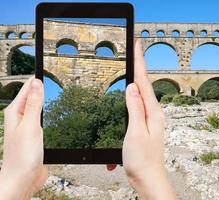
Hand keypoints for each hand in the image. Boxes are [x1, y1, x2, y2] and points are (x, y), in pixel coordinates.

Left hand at [0, 77, 47, 198]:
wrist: (23, 179)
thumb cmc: (22, 156)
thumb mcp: (30, 126)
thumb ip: (34, 104)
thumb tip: (36, 82)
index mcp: (16, 112)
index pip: (27, 88)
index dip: (38, 77)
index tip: (48, 66)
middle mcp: (21, 117)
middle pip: (34, 96)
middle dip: (45, 87)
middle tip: (58, 76)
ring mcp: (30, 127)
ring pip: (40, 108)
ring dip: (48, 100)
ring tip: (59, 90)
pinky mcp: (37, 135)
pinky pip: (45, 120)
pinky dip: (51, 113)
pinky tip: (58, 113)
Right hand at [122, 40, 175, 198]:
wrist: (148, 179)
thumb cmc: (142, 160)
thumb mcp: (135, 131)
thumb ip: (134, 108)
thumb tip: (132, 87)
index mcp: (152, 112)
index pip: (144, 82)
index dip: (139, 62)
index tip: (137, 46)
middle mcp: (153, 114)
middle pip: (144, 86)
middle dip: (139, 67)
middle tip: (135, 51)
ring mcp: (149, 120)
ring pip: (140, 97)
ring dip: (135, 82)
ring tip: (133, 68)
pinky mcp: (144, 127)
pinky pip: (136, 109)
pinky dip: (130, 102)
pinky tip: (128, 96)